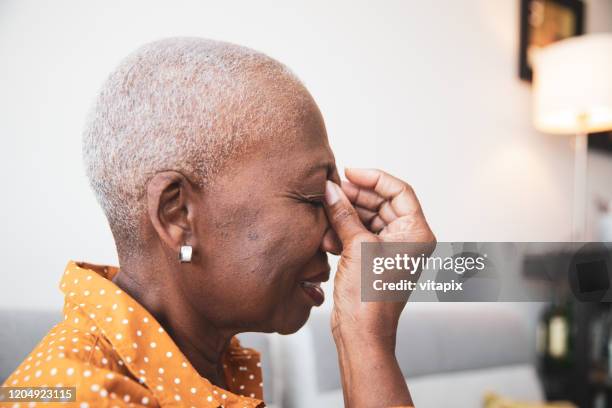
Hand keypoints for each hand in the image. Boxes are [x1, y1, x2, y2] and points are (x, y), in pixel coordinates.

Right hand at [323, 168, 435, 344]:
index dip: (373, 178)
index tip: (349, 172)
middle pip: (382, 203)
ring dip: (346, 216)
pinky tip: (328, 236)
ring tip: (327, 214)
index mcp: (416, 233)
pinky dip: (344, 232)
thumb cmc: (370, 299)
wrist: (362, 334)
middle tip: (333, 190)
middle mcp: (408, 240)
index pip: (399, 191)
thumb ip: (343, 214)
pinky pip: (360, 234)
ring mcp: (391, 251)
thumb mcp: (356, 248)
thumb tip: (331, 190)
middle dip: (356, 197)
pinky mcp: (374, 260)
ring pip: (368, 218)